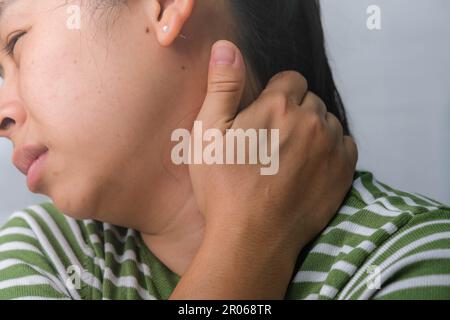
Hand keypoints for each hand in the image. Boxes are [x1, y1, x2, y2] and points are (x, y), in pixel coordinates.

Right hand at [189, 40, 357, 260]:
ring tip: (291, 156)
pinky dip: (331, 150)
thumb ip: (222, 85)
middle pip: (310, 100)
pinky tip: (310, 167)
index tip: (264, 117)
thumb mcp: (208, 132)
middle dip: (294, 112)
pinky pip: (345, 146)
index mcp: (278, 105)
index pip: (290, 79)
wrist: (251, 237)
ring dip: (313, 130)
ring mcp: (331, 147)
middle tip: (273, 141)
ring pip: (327, 122)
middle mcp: (311, 119)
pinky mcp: (344, 172)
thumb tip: (227, 48)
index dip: (276, 95)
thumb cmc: (224, 187)